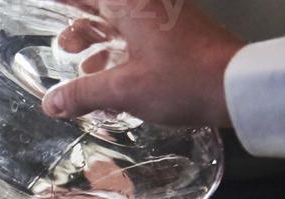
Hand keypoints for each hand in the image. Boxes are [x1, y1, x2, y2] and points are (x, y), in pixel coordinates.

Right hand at [41, 0, 242, 128]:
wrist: (237, 87)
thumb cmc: (186, 79)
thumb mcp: (124, 90)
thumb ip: (83, 94)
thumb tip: (52, 102)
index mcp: (131, 4)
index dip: (65, 2)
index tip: (47, 7)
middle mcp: (148, 3)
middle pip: (102, 6)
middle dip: (80, 26)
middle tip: (65, 46)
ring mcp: (165, 17)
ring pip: (121, 22)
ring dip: (100, 42)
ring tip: (84, 67)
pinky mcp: (177, 34)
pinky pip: (139, 36)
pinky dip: (121, 52)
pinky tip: (114, 80)